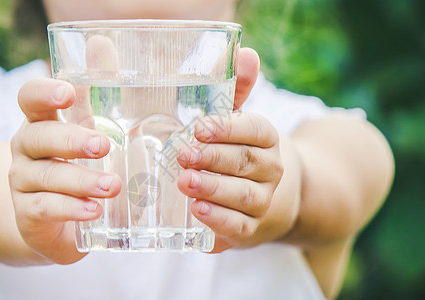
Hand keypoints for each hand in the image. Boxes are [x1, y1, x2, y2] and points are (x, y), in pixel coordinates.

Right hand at [9, 78, 120, 263]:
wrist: (53, 215)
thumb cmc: (73, 162)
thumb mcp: (84, 125)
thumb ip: (92, 89)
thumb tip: (100, 42)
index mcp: (41, 121)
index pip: (30, 99)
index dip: (45, 93)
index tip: (66, 93)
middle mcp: (26, 148)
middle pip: (38, 137)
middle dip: (71, 140)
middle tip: (103, 146)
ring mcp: (22, 181)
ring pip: (45, 175)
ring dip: (80, 180)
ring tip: (112, 186)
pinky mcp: (28, 214)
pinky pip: (44, 209)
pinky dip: (70, 209)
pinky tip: (94, 210)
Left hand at [176, 48, 300, 252]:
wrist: (266, 196)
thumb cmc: (239, 152)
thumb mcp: (236, 121)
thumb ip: (236, 89)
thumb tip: (244, 51)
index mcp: (267, 139)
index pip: (255, 129)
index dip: (229, 128)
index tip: (199, 127)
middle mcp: (270, 170)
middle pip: (245, 162)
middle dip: (212, 158)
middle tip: (183, 154)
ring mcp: (262, 201)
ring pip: (243, 195)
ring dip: (214, 188)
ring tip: (186, 182)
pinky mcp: (249, 228)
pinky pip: (239, 226)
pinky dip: (219, 220)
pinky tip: (198, 211)